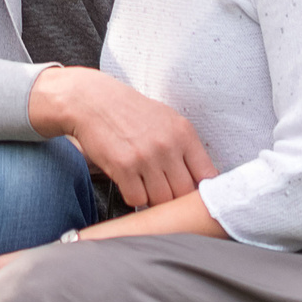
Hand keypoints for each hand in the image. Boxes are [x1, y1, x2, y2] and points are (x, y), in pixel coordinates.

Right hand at [29, 66, 216, 208]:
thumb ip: (186, 148)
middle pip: (184, 193)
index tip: (193, 194)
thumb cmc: (130, 112)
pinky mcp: (123, 167)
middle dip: (175, 198)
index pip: (207, 176)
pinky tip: (130, 183)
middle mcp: (167, 145)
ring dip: (153, 199)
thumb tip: (205, 177)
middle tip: (165, 192)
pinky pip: (137, 199)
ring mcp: (145, 157)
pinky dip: (134, 197)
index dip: (201, 191)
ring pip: (161, 200)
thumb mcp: (167, 121)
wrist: (93, 101)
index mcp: (184, 133)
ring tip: (146, 185)